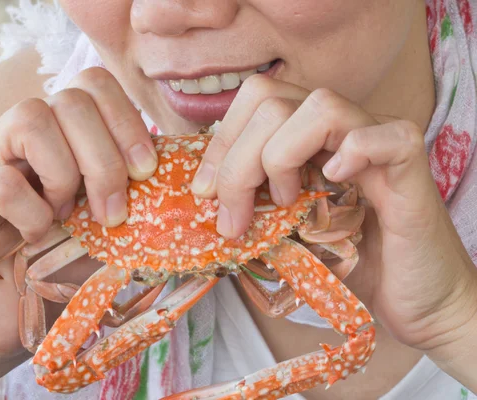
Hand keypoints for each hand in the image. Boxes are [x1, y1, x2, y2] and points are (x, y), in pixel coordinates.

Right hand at [0, 68, 156, 384]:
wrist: (4, 320)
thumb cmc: (61, 269)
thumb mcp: (106, 223)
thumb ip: (130, 191)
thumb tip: (177, 172)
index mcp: (56, 134)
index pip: (93, 84)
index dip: (127, 120)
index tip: (146, 171)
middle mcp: (14, 135)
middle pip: (68, 98)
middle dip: (106, 159)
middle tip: (114, 213)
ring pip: (30, 119)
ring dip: (66, 175)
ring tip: (67, 218)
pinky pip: (3, 183)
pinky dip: (34, 214)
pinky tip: (36, 236)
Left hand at [191, 75, 476, 365]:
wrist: (415, 301)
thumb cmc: (350, 263)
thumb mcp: (285, 230)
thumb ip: (253, 205)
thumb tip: (204, 198)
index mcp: (308, 137)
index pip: (255, 102)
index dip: (220, 143)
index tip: (203, 194)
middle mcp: (340, 129)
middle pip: (273, 102)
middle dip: (236, 162)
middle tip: (234, 218)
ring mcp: (377, 143)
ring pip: (320, 106)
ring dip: (282, 157)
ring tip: (287, 202)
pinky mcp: (411, 168)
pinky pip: (383, 136)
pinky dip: (354, 152)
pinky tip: (338, 182)